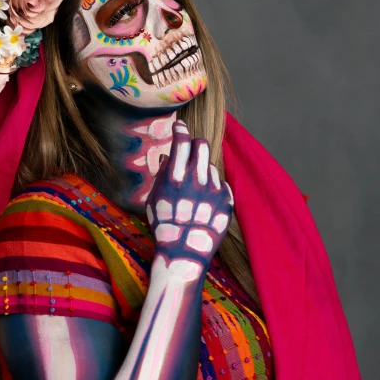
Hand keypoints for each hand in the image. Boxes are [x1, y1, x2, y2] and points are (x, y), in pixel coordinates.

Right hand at [145, 120, 233, 269]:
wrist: (184, 253)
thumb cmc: (164, 226)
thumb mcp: (153, 199)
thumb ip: (161, 176)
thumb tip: (167, 157)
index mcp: (175, 179)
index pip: (181, 142)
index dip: (180, 129)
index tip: (179, 126)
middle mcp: (196, 181)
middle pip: (201, 145)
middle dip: (195, 144)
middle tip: (190, 151)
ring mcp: (213, 191)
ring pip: (210, 165)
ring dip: (202, 171)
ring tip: (194, 190)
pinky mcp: (226, 201)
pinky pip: (220, 184)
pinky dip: (213, 188)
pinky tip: (204, 202)